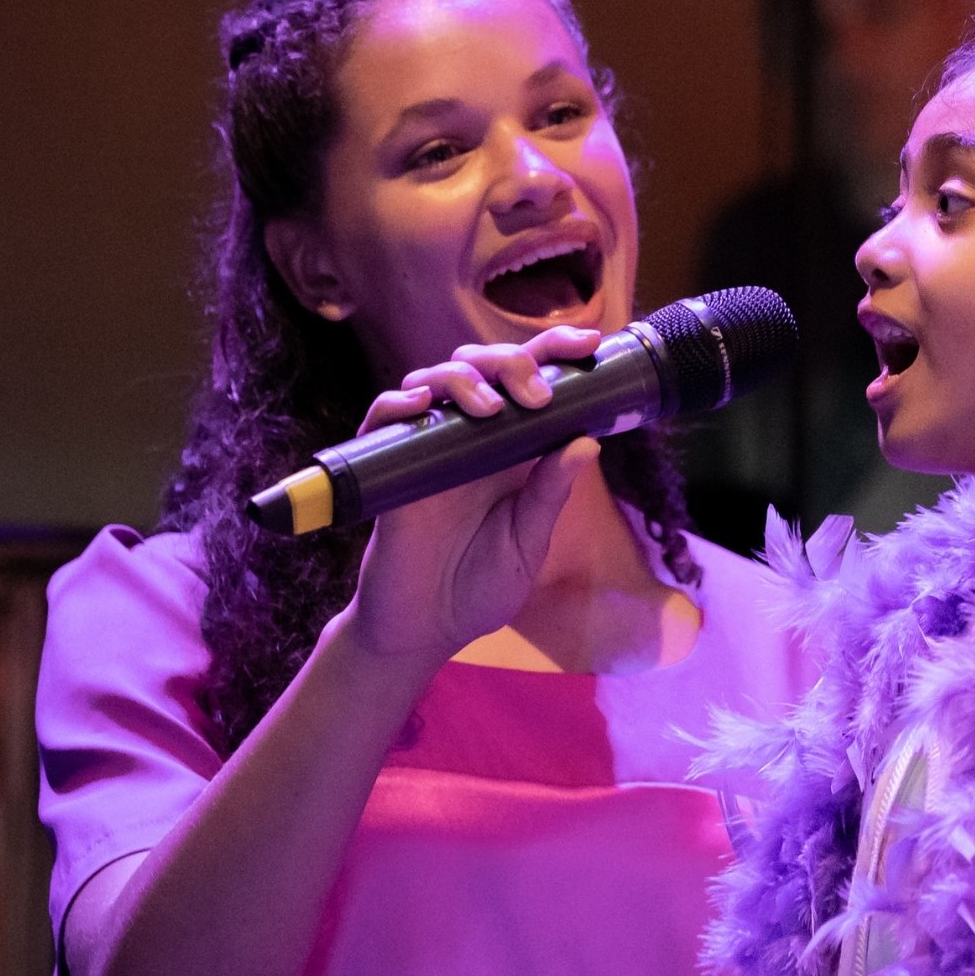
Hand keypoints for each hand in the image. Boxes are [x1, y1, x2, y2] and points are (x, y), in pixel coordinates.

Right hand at [339, 326, 601, 666]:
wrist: (425, 632)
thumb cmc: (479, 589)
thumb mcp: (527, 543)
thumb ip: (550, 494)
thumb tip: (589, 440)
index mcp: (512, 450)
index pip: (532, 382)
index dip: (556, 352)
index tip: (590, 343)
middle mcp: (470, 439)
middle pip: (484, 366)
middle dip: (512, 361)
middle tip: (538, 394)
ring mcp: (427, 449)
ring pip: (436, 379)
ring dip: (464, 378)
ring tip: (490, 407)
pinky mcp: (388, 470)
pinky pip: (384, 419)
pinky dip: (398, 402)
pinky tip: (423, 405)